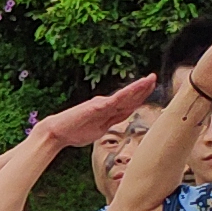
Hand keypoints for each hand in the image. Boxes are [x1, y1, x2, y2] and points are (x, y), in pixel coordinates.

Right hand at [33, 73, 170, 150]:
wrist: (57, 132)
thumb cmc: (74, 132)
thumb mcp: (97, 130)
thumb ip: (108, 124)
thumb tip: (115, 122)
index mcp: (106, 112)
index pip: (127, 105)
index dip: (139, 98)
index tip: (150, 91)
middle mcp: (105, 105)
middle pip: (129, 98)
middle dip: (143, 89)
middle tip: (154, 78)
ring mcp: (102, 105)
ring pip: (125, 96)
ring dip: (139, 88)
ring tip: (150, 79)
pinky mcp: (98, 106)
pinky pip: (117, 99)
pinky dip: (128, 92)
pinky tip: (137, 87)